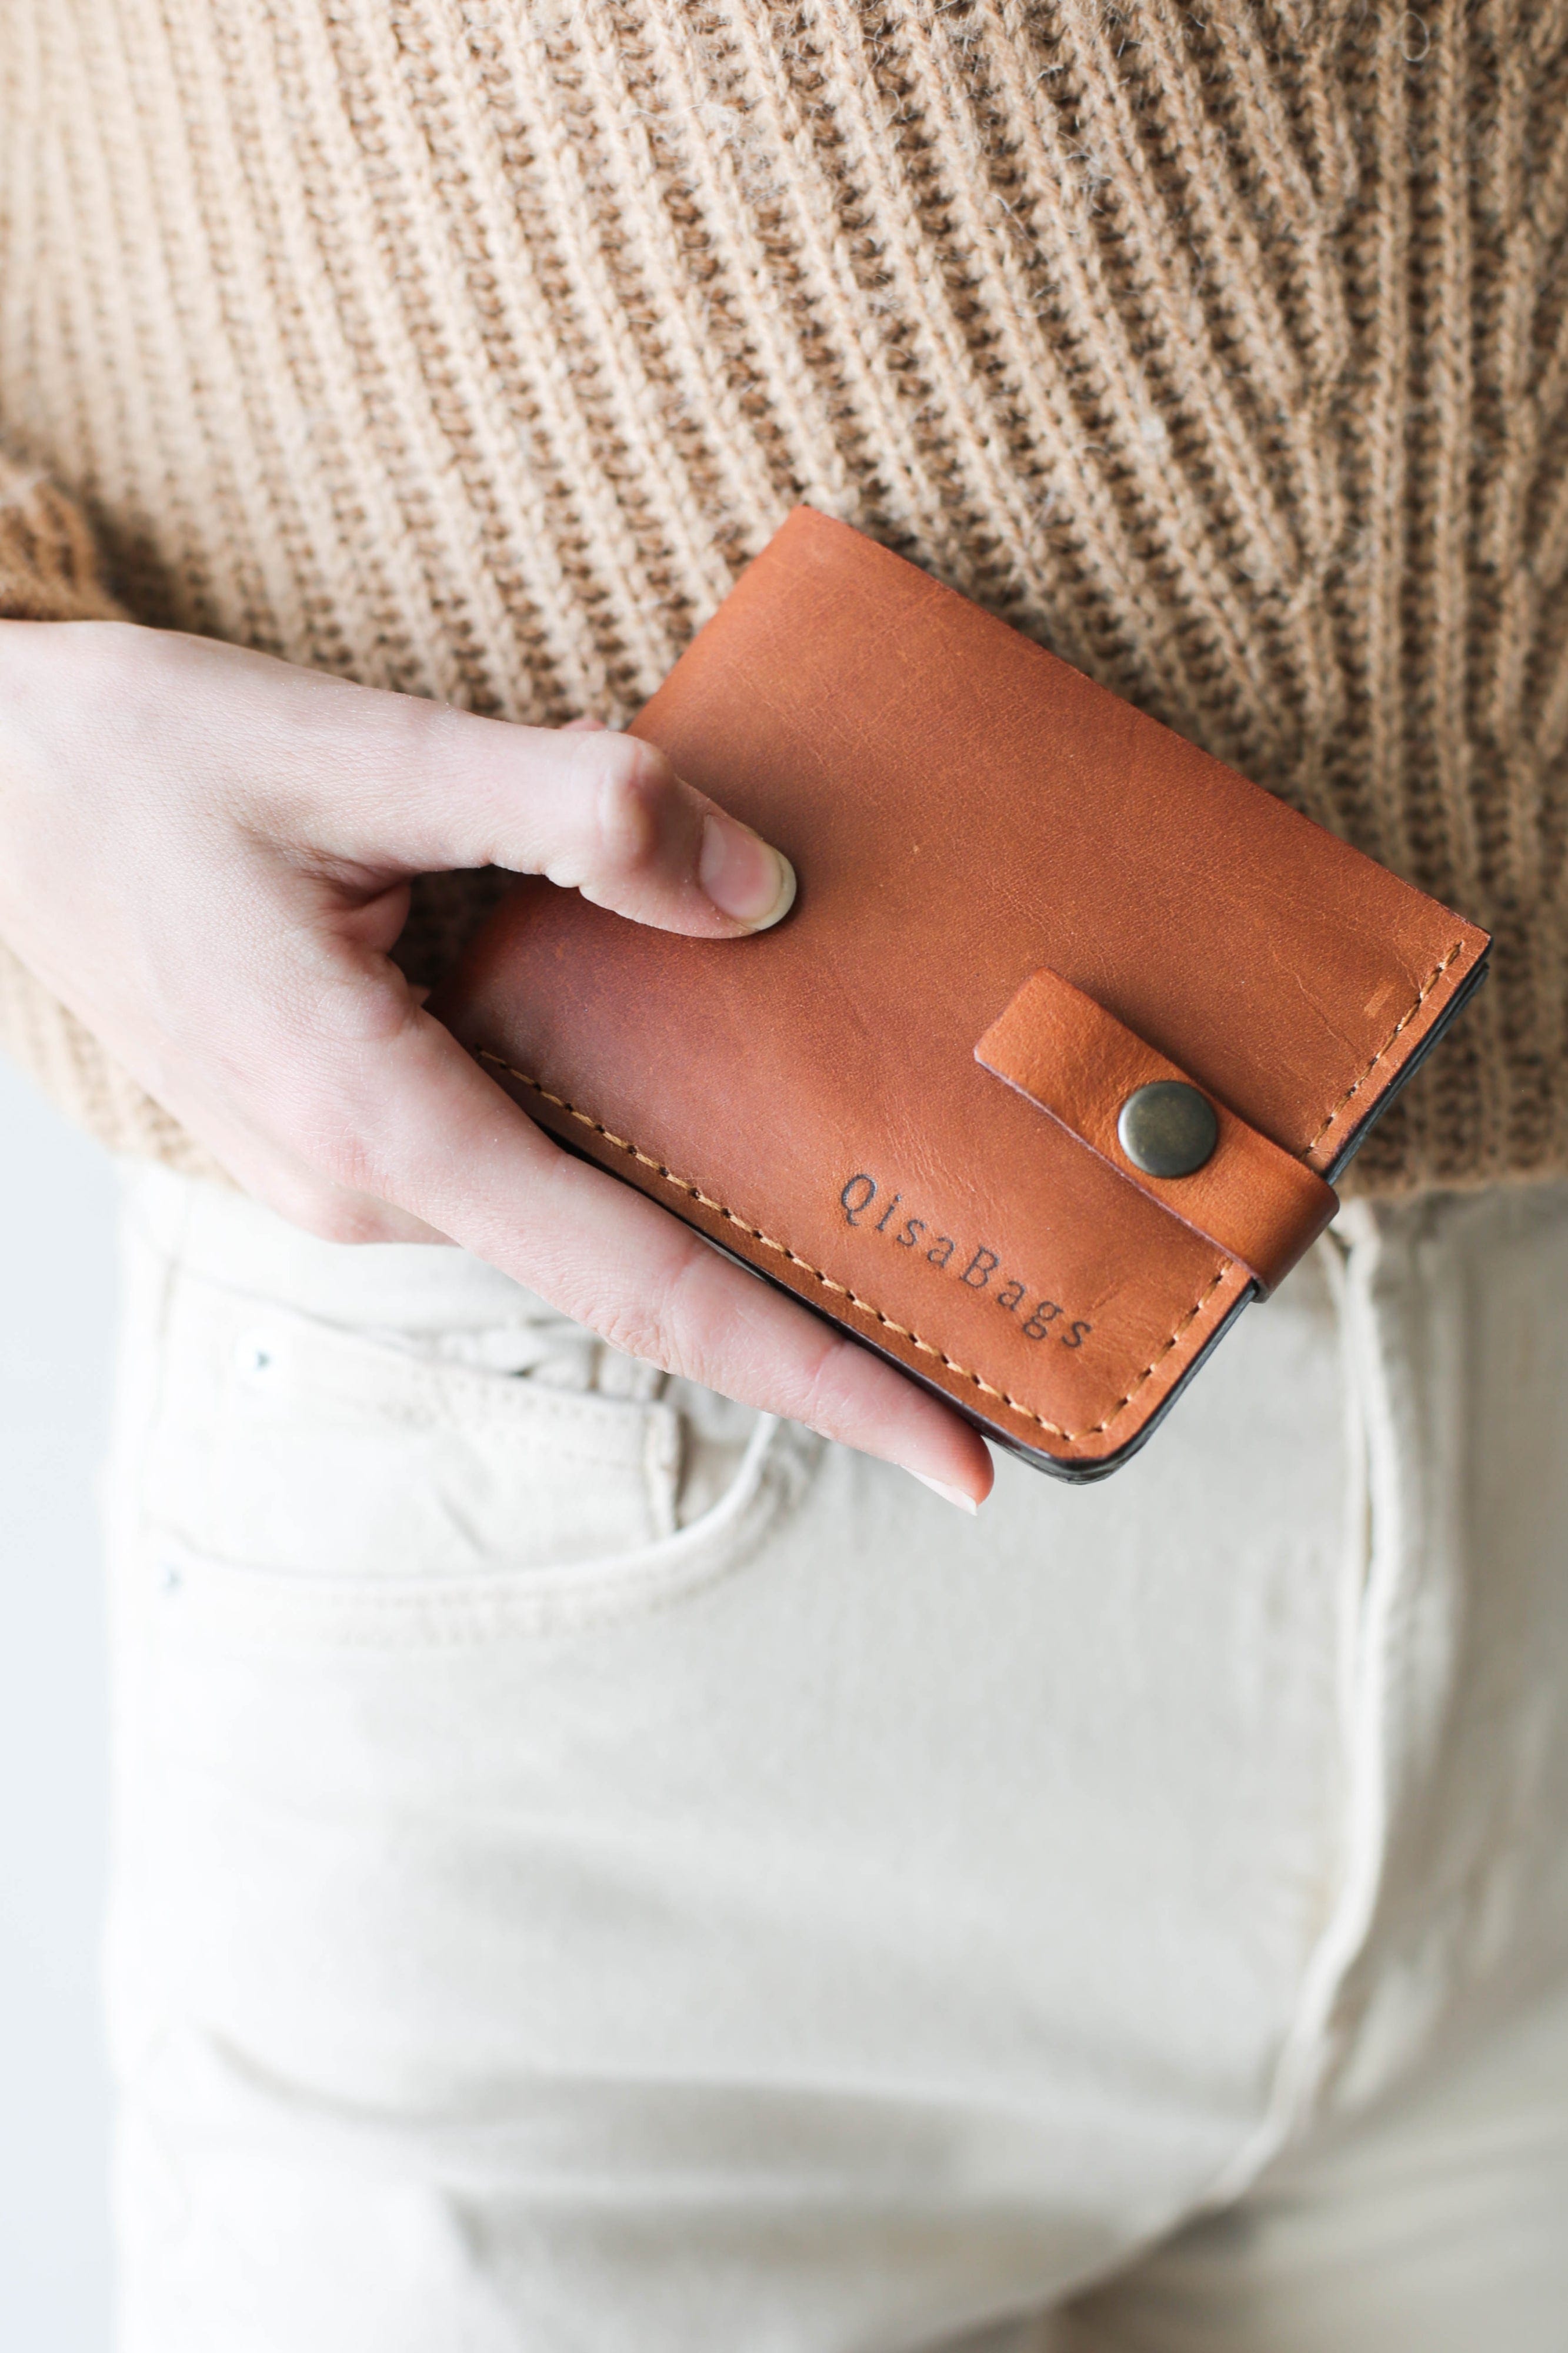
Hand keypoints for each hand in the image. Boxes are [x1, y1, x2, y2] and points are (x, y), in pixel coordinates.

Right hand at [0, 621, 991, 1506]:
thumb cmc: (152, 762)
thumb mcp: (366, 752)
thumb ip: (573, 812)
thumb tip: (756, 890)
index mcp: (380, 1122)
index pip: (649, 1288)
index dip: (819, 1378)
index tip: (963, 1463)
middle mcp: (369, 1187)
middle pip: (633, 1275)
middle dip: (805, 1322)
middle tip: (984, 1347)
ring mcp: (353, 1176)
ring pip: (577, 1212)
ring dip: (713, 1213)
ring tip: (878, 1215)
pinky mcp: (349, 1136)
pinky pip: (522, 1163)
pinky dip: (625, 1152)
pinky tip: (697, 1090)